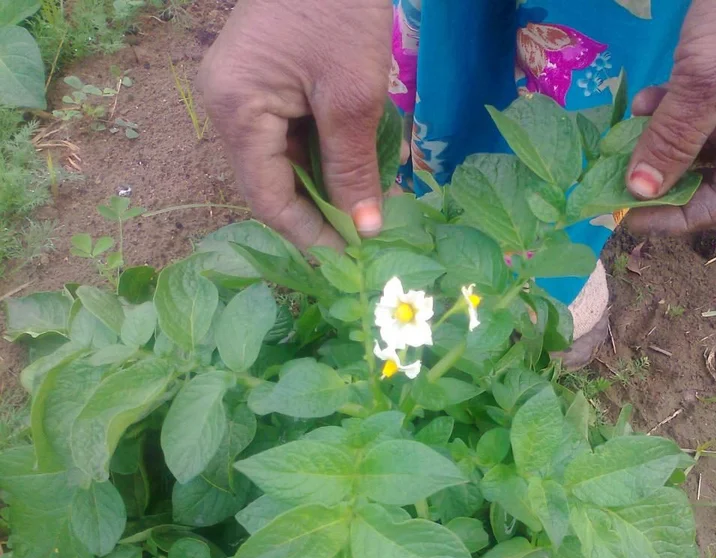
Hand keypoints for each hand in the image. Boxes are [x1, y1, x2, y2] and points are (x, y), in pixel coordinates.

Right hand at [198, 0, 391, 247]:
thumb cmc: (340, 13)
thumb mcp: (353, 99)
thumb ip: (353, 168)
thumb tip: (365, 228)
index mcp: (236, 111)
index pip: (266, 197)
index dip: (308, 233)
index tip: (348, 256)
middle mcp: (226, 106)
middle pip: (270, 181)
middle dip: (320, 210)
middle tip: (364, 233)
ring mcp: (240, 92)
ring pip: (282, 159)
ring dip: (326, 182)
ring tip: (370, 201)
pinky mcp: (261, 81)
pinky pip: (288, 133)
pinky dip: (323, 152)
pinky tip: (358, 163)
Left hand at [625, 0, 715, 234]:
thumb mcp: (709, 77)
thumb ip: (674, 136)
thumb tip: (640, 191)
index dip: (679, 216)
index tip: (629, 216)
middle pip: (710, 175)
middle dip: (662, 180)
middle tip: (614, 183)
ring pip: (695, 143)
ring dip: (658, 145)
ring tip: (624, 142)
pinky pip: (691, 111)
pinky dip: (664, 112)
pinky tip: (642, 103)